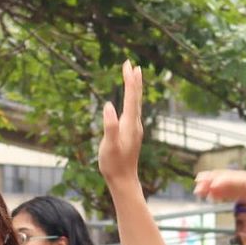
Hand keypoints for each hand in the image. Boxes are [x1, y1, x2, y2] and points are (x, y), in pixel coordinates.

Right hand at [97, 60, 144, 188]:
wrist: (123, 180)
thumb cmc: (114, 164)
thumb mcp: (109, 145)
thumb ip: (110, 126)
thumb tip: (108, 105)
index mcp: (129, 124)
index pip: (130, 97)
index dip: (129, 80)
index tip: (127, 64)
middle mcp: (135, 124)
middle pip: (136, 97)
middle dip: (134, 80)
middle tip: (132, 64)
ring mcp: (135, 129)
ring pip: (136, 103)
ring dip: (135, 89)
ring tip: (134, 77)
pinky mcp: (132, 133)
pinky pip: (133, 110)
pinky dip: (132, 100)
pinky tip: (131, 101)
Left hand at [193, 168, 245, 243]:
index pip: (244, 192)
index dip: (227, 191)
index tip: (212, 194)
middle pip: (238, 184)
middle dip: (218, 185)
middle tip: (199, 187)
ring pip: (237, 181)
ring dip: (217, 182)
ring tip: (199, 184)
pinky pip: (244, 183)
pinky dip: (227, 182)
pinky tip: (212, 184)